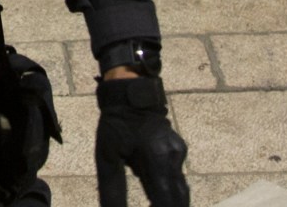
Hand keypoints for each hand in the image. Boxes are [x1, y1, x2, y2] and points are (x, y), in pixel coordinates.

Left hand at [95, 75, 189, 206]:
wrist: (132, 91)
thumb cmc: (116, 123)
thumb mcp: (107, 156)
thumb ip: (112, 188)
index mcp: (155, 159)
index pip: (165, 200)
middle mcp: (172, 157)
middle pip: (179, 198)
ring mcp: (179, 151)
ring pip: (179, 188)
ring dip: (168, 200)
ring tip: (152, 202)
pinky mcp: (180, 148)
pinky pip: (176, 174)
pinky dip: (167, 185)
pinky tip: (151, 183)